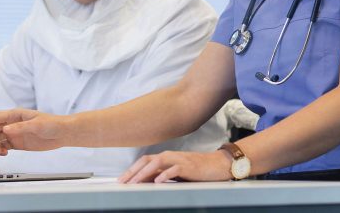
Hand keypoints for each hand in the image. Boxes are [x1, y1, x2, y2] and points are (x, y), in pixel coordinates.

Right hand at [0, 109, 67, 154]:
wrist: (63, 134)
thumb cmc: (53, 124)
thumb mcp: (37, 125)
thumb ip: (21, 127)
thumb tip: (5, 130)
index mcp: (17, 115)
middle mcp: (13, 123)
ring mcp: (15, 133)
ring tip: (2, 152)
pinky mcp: (17, 142)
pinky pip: (2, 145)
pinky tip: (4, 153)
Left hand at [118, 150, 232, 183]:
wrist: (218, 164)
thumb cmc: (198, 170)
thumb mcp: (177, 173)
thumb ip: (163, 175)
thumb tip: (147, 182)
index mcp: (167, 157)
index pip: (145, 161)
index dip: (132, 169)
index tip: (121, 180)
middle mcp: (171, 156)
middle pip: (147, 160)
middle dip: (133, 171)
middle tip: (123, 182)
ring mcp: (179, 160)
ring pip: (158, 163)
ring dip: (145, 172)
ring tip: (135, 182)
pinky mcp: (189, 166)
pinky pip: (175, 169)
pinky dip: (165, 174)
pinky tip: (158, 181)